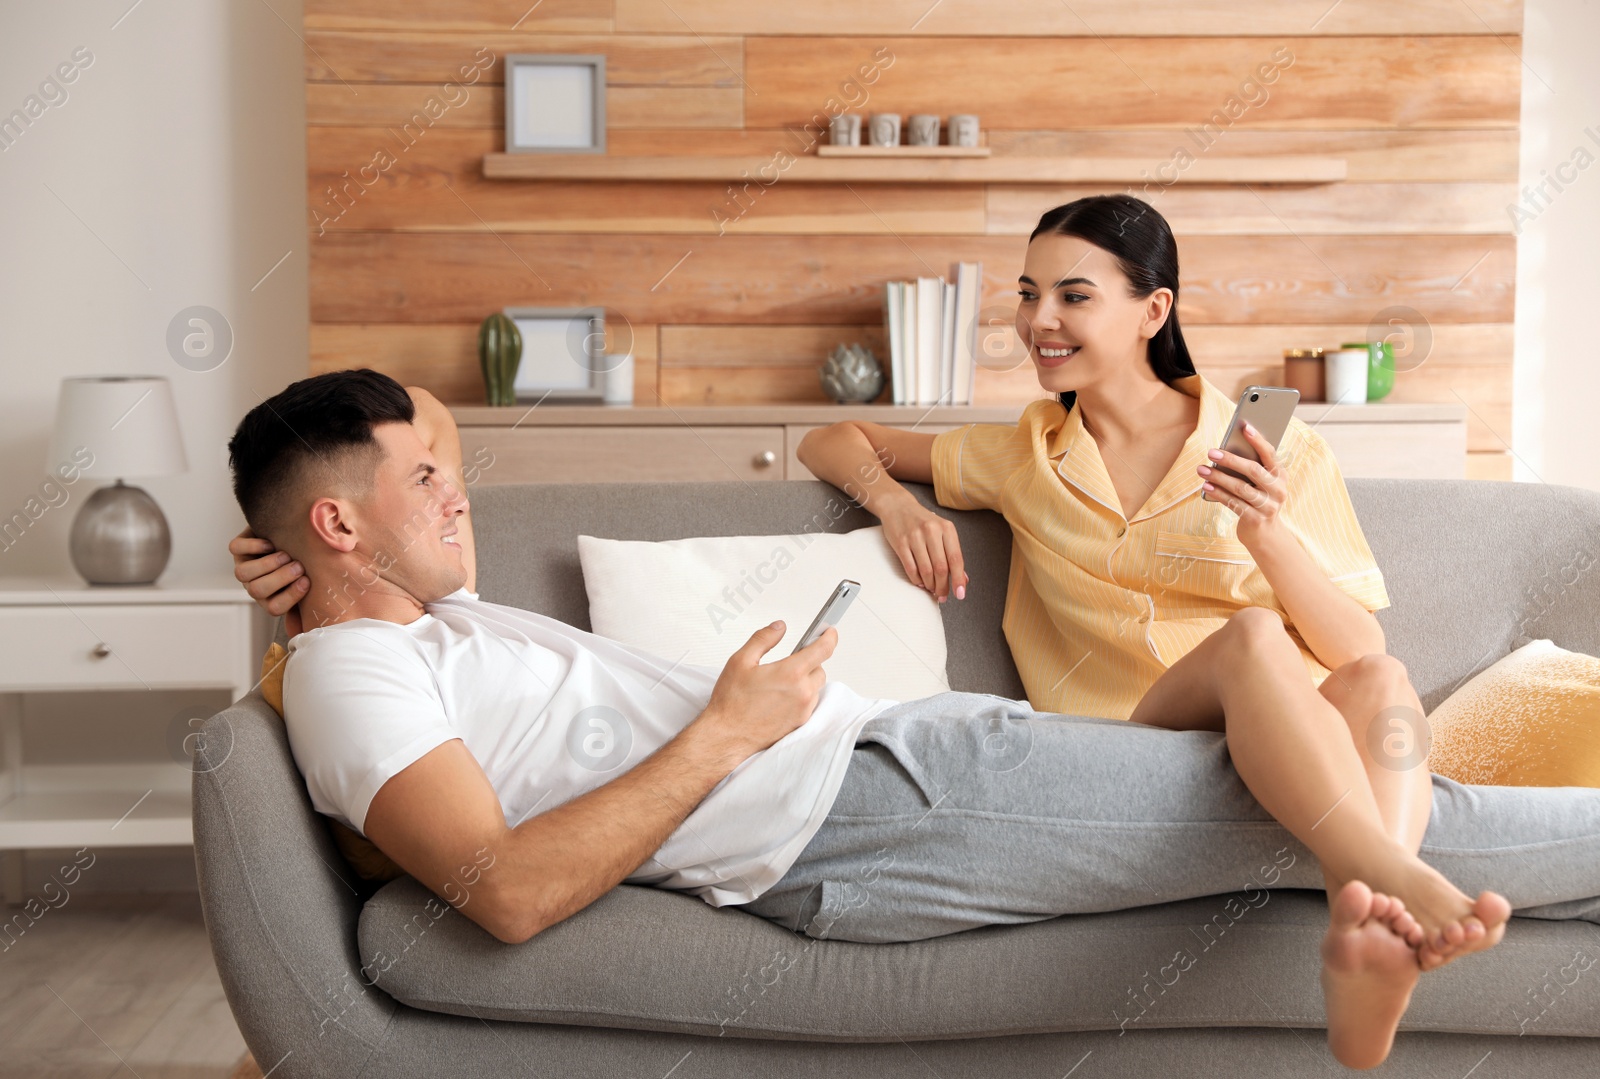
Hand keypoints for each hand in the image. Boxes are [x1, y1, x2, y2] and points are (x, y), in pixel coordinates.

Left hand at [229, 528, 308, 636]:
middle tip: (299, 566)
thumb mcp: (310, 578)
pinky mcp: (238, 549)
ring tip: (286, 555)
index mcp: (270, 599)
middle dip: (280, 578)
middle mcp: (254, 585)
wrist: (289, 537)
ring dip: (267, 564)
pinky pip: (236, 549)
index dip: (291, 596)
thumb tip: (328, 603)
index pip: (275, 608)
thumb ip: (316, 591)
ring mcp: (244, 566)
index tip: (307, 581)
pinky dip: (253, 546)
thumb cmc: (304, 562)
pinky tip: (270, 543)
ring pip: (243, 573)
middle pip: (257, 591)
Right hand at [697, 620, 836, 759]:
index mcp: (790, 673)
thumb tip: (779, 627)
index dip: (829, 637)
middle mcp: (802, 692)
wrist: (727, 736)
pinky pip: (809, 703)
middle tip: (790, 661)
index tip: (829, 631)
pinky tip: (781, 697)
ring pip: (815, 687)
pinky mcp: (799, 723)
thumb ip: (763, 639)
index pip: (823, 650)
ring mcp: (803, 710)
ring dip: (805, 680)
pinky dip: (801, 696)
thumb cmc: (731, 702)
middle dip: (809, 661)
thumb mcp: (741, 660)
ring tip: (781, 681)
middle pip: (820, 669)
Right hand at [878, 497, 967, 602]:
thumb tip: (962, 578)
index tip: (960, 593)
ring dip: (930, 585)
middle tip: (942, 595)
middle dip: (943, 586)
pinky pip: (910, 568)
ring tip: (931, 588)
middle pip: (941, 568)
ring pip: (926, 570)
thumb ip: (952, 553)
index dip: (958, 579)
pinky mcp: (901, 542)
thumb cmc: (923, 521)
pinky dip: (916, 579)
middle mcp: (932, 531)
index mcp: (947, 528)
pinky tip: (920, 581)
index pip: (956, 559)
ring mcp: (915, 536)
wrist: (898, 506)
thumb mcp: (942, 532)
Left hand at [1198, 421, 1286, 541]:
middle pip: (1253, 470)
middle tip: (1211, 452)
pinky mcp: (1256, 519)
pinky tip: (1207, 486)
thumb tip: (1226, 450)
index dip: (1258, 440)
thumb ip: (1251, 469)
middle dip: (1230, 459)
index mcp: (1281, 476)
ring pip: (1240, 488)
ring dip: (1219, 477)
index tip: (1245, 426)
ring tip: (1202, 469)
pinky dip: (1218, 493)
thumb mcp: (1261, 484)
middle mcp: (1278, 490)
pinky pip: (1234, 503)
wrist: (1265, 534)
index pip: (1270, 454)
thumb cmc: (1258, 499)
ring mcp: (1268, 506)